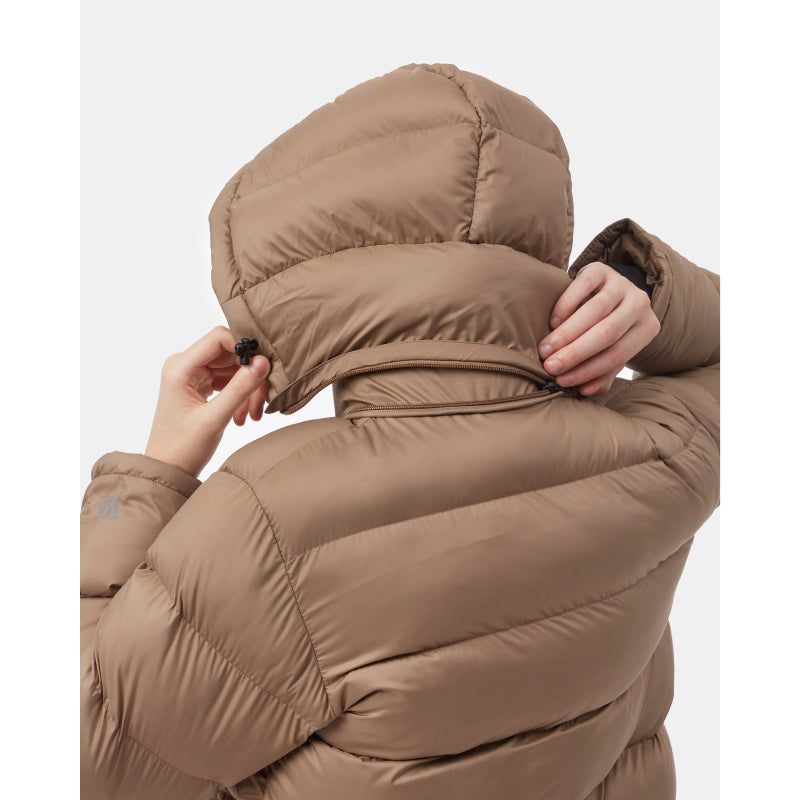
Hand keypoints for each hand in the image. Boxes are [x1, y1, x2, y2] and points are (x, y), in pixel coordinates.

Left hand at [144, 326, 271, 476]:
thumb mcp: (215, 418)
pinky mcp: (200, 384)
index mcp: (179, 367)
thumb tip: (263, 362)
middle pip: (228, 353)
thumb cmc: (183, 448)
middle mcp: (184, 365)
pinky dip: (241, 394)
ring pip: (232, 367)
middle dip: (249, 373)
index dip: (244, 347)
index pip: (218, 338)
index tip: (263, 367)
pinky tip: (245, 414)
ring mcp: (192, 374)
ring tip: (253, 413)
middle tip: (264, 397)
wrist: (168, 470)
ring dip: (248, 387)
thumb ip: (240, 388)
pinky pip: (228, 379)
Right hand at [537, 262, 660, 394]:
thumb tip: (585, 390)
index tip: (562, 381)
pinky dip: (566, 305)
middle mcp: (640, 304)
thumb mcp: (611, 351)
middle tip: (549, 366)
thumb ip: (602, 373)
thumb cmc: (608, 329)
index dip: (589, 370)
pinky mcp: (601, 269)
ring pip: (595, 311)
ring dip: (567, 333)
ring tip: (545, 349)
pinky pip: (583, 286)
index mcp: (647, 329)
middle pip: (608, 332)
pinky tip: (552, 322)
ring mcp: (622, 284)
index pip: (618, 354)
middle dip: (576, 353)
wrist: (611, 290)